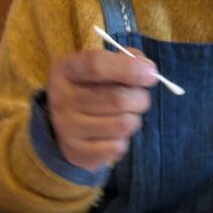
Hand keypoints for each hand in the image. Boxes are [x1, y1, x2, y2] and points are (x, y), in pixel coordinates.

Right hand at [47, 49, 157, 170]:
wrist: (63, 125)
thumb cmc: (91, 89)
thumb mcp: (102, 67)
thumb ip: (126, 59)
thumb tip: (147, 67)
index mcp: (65, 70)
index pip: (97, 65)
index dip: (129, 69)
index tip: (152, 75)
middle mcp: (61, 98)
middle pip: (117, 99)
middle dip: (140, 99)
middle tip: (141, 99)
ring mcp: (66, 128)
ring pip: (122, 125)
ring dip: (134, 120)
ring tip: (127, 116)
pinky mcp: (76, 153)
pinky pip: (117, 147)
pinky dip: (123, 141)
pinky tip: (114, 135)